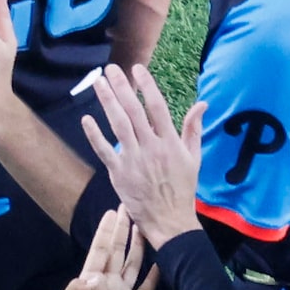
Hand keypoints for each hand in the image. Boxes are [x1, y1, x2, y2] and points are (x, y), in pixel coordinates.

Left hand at [54, 208, 156, 289]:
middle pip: (119, 251)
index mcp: (91, 278)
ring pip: (134, 265)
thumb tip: (95, 276)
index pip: (101, 250)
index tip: (113, 212)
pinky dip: (155, 277)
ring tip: (146, 228)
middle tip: (131, 208)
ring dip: (139, 247)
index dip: (107, 231)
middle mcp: (109, 281)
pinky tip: (162, 262)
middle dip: (124, 230)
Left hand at [81, 65, 203, 243]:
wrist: (170, 221)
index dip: (146, 85)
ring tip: (98, 83)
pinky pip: (104, 150)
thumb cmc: (182, 189)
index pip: (157, 106)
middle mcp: (151, 147)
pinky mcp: (119, 173)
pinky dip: (94, 134)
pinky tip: (86, 118)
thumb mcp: (194, 158)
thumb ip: (193, 129)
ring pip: (118, 125)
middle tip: (110, 68)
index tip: (137, 68)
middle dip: (121, 87)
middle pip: (134, 111)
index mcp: (170, 142)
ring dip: (107, 102)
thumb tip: (202, 104)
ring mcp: (134, 160)